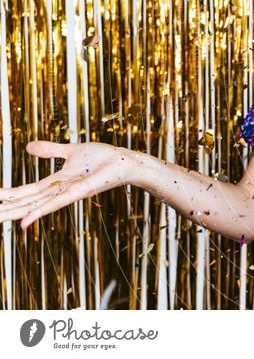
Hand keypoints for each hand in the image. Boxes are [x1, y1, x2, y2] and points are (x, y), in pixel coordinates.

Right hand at [0, 141, 133, 229]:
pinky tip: (24, 223)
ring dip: (15, 214)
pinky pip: (57, 203)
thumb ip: (50, 150)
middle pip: (26, 203)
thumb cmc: (103, 158)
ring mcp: (68, 193)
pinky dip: (40, 212)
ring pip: (36, 206)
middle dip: (6, 209)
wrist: (125, 161)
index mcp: (55, 182)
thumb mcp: (70, 151)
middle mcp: (59, 191)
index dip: (8, 195)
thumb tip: (27, 147)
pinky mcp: (80, 192)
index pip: (26, 192)